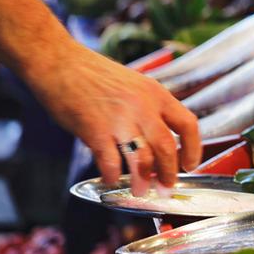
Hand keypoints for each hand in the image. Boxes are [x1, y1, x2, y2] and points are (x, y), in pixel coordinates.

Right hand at [31, 44, 201, 195]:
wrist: (59, 62)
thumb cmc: (94, 74)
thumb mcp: (134, 84)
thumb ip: (148, 109)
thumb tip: (157, 141)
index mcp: (156, 93)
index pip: (188, 124)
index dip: (194, 148)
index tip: (190, 164)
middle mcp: (142, 106)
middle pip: (167, 147)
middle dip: (169, 173)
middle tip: (166, 188)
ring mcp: (119, 119)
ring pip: (143, 159)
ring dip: (144, 180)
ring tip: (142, 191)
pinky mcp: (94, 130)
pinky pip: (110, 162)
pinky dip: (113, 175)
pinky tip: (111, 180)